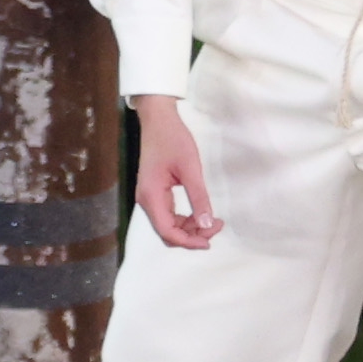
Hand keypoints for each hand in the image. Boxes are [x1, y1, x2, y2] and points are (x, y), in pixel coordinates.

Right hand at [132, 96, 220, 248]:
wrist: (158, 120)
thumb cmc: (173, 139)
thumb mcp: (190, 168)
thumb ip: (199, 198)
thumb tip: (206, 224)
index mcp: (151, 196)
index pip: (167, 231)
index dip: (188, 241)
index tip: (209, 240)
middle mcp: (146, 200)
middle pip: (167, 231)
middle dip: (191, 235)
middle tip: (216, 225)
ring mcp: (149, 197)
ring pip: (168, 224)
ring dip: (189, 227)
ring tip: (212, 220)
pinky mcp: (154, 192)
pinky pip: (168, 214)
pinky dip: (184, 218)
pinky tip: (199, 213)